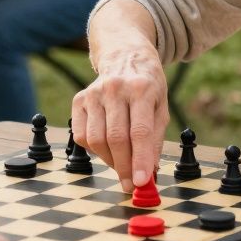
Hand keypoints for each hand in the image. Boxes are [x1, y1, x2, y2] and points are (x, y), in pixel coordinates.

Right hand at [73, 0, 168, 192]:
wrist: (125, 57)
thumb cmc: (147, 85)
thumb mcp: (161, 107)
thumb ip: (155, 140)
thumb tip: (148, 173)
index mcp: (142, 88)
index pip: (139, 131)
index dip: (140, 159)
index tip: (140, 182)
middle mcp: (115, 88)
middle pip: (116, 138)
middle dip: (124, 167)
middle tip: (130, 184)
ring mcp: (94, 93)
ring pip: (96, 140)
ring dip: (109, 160)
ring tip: (121, 164)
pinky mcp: (79, 99)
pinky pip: (81, 136)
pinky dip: (94, 149)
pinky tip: (106, 148)